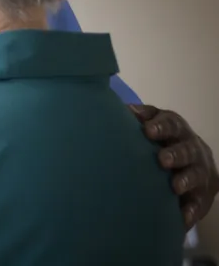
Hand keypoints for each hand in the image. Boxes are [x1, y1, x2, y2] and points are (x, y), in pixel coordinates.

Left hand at [130, 104, 218, 226]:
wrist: (189, 162)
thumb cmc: (160, 141)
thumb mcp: (151, 125)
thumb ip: (140, 117)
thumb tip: (125, 110)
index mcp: (177, 129)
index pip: (172, 123)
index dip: (162, 126)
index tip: (148, 131)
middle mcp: (192, 148)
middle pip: (187, 149)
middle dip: (176, 154)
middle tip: (162, 160)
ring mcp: (200, 171)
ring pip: (197, 174)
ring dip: (186, 180)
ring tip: (175, 187)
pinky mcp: (203, 194)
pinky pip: (200, 202)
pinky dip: (191, 209)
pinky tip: (182, 217)